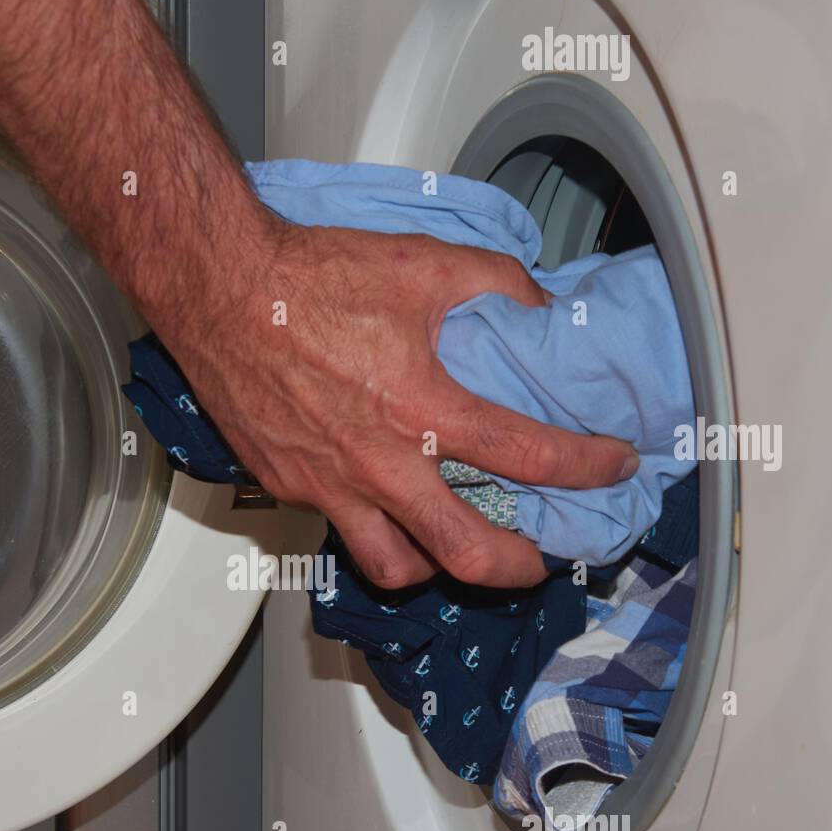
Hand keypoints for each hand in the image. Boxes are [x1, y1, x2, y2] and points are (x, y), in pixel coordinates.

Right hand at [162, 221, 638, 589]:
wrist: (220, 290)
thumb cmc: (311, 278)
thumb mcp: (423, 263)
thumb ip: (497, 284)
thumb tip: (539, 307)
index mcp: (422, 407)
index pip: (530, 457)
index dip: (588, 466)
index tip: (611, 465)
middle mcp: (379, 462)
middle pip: (467, 553)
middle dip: (523, 567)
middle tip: (546, 556)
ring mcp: (330, 486)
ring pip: (397, 568)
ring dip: (439, 565)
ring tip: (457, 543)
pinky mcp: (291, 489)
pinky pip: (341, 533)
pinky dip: (375, 529)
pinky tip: (386, 501)